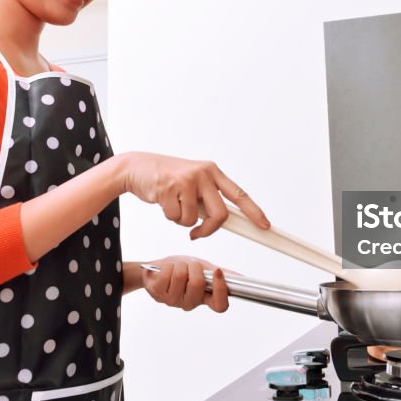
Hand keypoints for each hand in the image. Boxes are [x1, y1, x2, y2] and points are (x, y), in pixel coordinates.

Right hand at [119, 152, 269, 237]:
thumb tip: (223, 220)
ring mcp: (186, 181)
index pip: (239, 194)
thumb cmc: (166, 177)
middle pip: (220, 215)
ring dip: (182, 221)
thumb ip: (208, 196)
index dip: (254, 211)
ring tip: (173, 205)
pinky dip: (170, 216)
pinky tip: (163, 202)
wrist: (136, 167)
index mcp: (212, 171)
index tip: (264, 225)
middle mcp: (203, 174)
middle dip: (209, 230)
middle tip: (197, 233)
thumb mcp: (193, 180)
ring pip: (194, 220)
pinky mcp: (169, 189)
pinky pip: (176, 218)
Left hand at [141, 256, 229, 312]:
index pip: (220, 306)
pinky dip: (168, 266)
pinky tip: (166, 271)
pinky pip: (167, 273)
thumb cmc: (182, 270)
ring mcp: (173, 301)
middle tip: (189, 266)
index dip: (221, 290)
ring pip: (181, 276)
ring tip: (177, 268)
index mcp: (205, 299)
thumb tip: (242, 279)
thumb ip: (221, 275)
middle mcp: (190, 303)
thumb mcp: (203, 270)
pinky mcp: (158, 294)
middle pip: (198, 283)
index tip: (217, 272)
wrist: (156, 269)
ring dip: (179, 265)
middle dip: (194, 266)